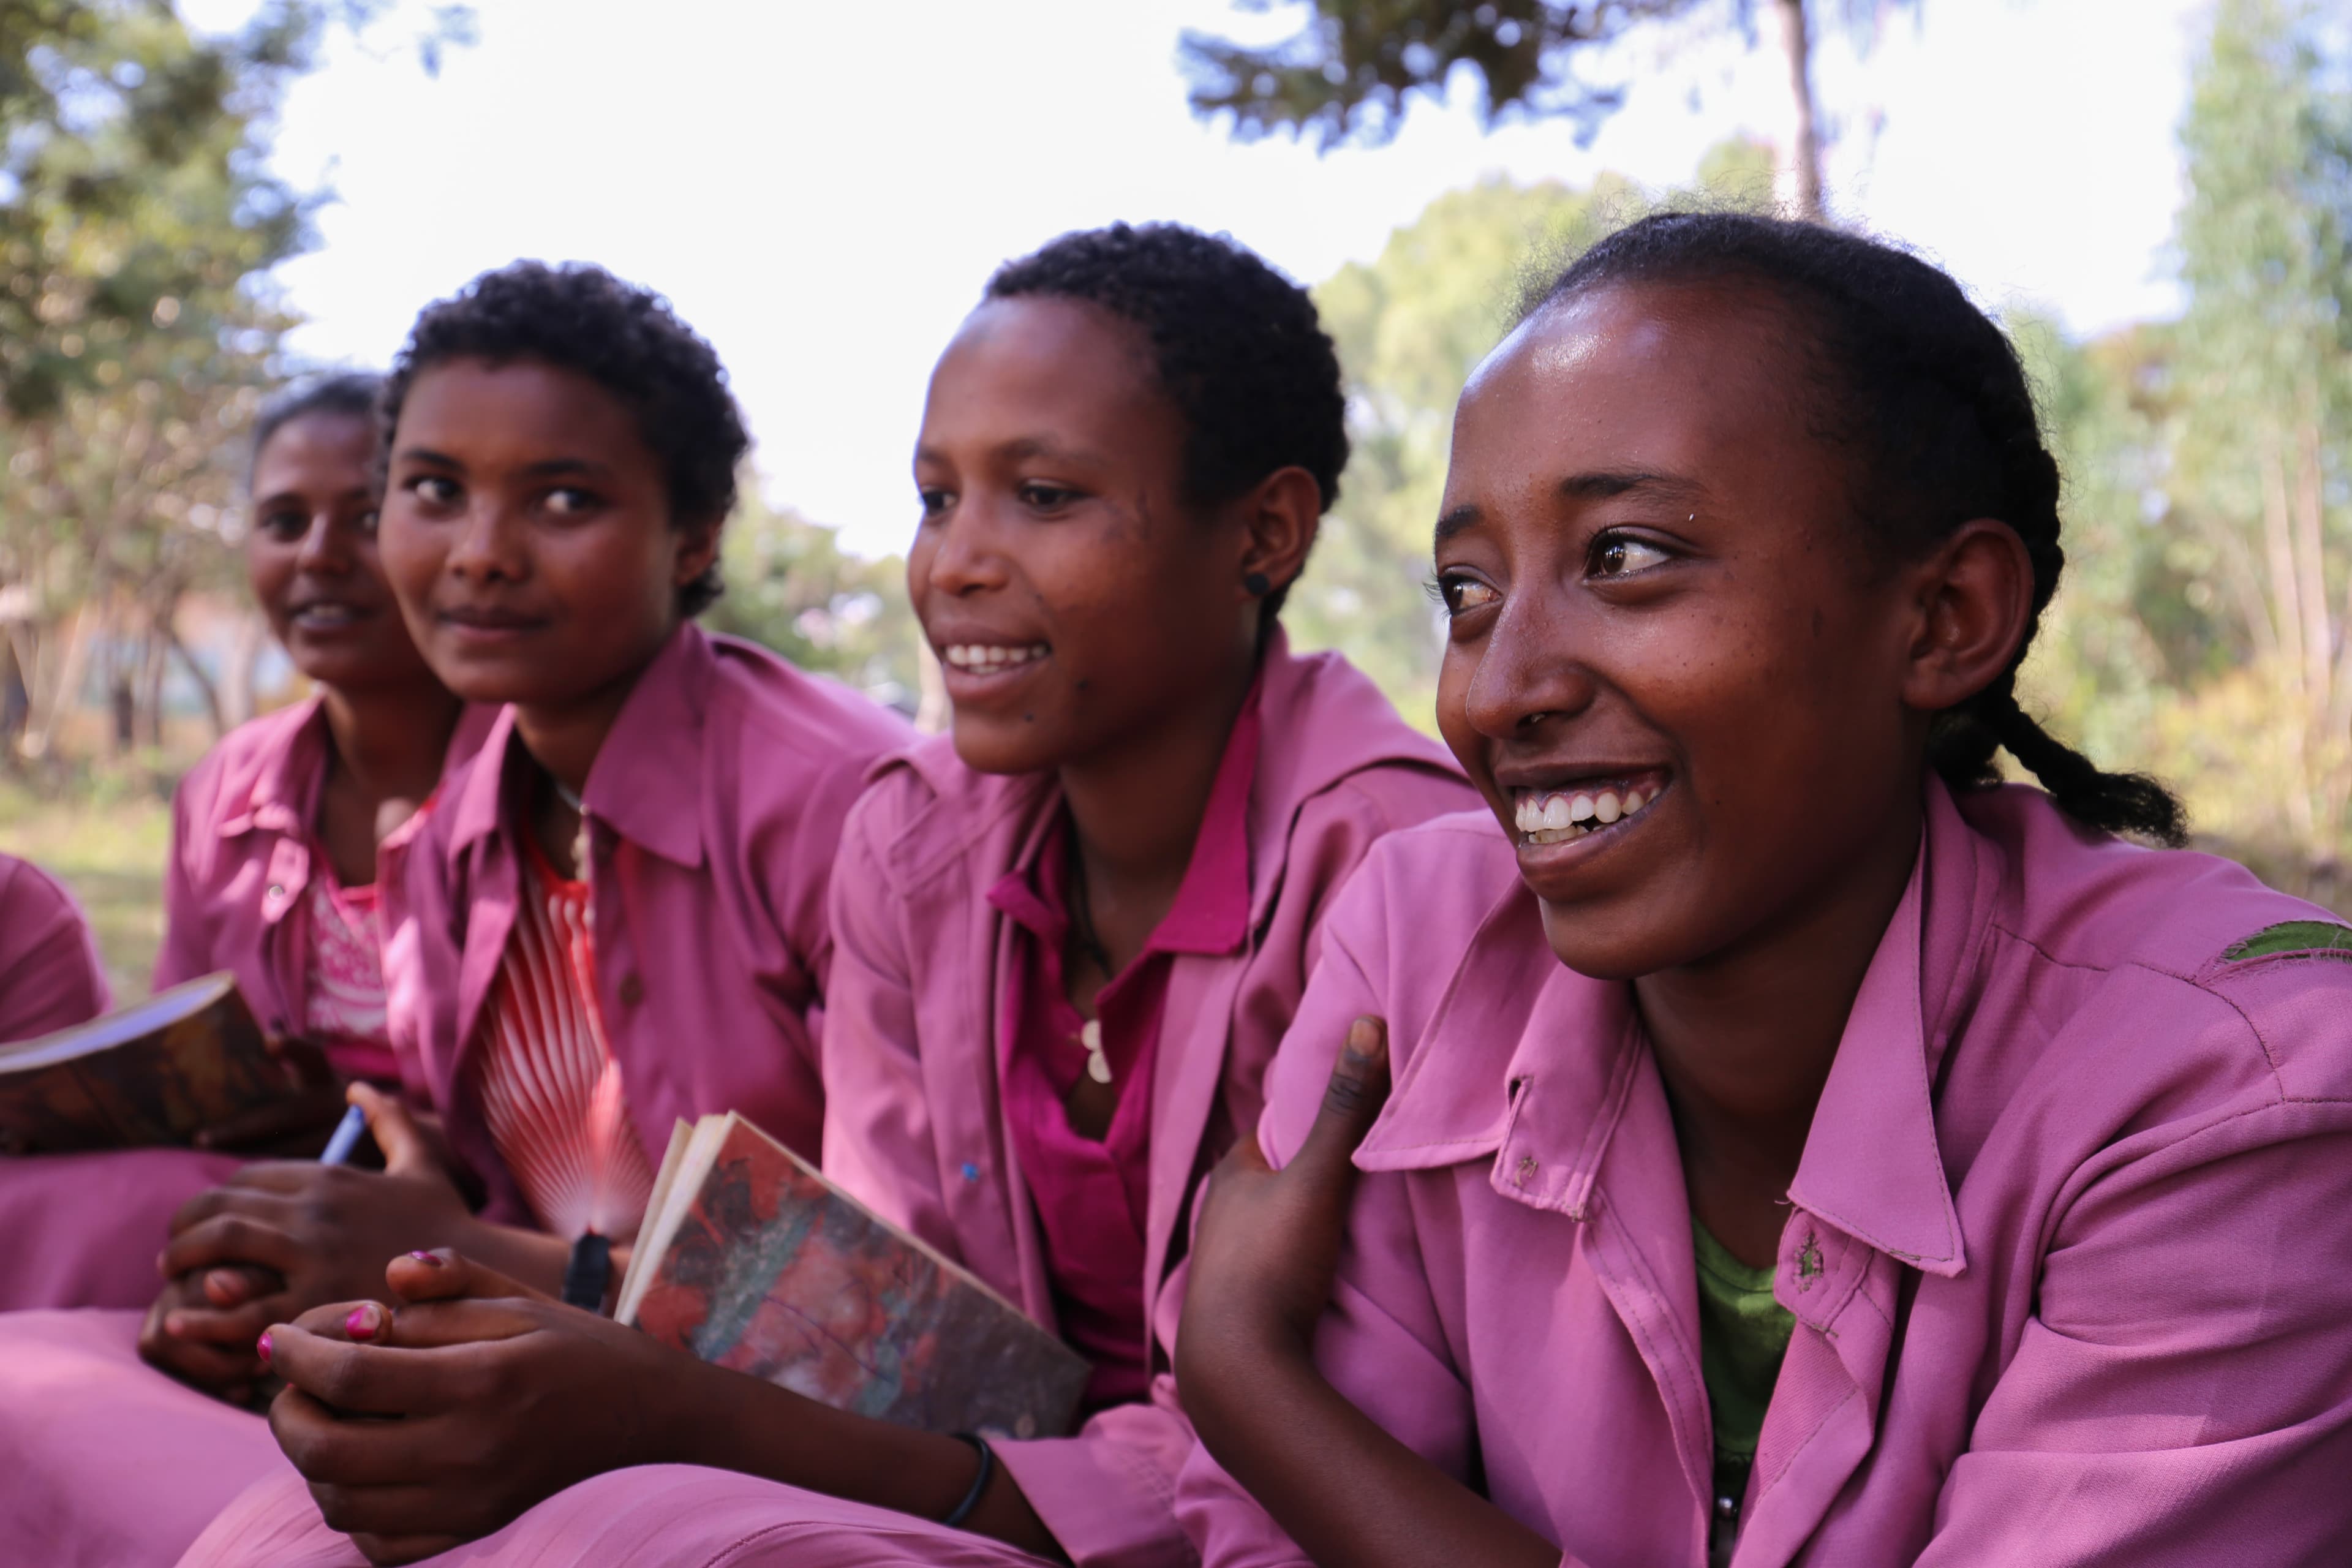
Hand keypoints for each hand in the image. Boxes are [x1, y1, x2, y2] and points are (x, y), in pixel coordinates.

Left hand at [139, 1085, 475, 1396]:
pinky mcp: (314, 1304)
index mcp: (331, 1178)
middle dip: (183, 1229)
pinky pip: (239, 1308)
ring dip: (182, 1263)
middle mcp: (314, 1210)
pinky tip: (184, 1323)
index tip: (198, 1219)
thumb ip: (388, 1122)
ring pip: (218, 1248)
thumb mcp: (421, 1163)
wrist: (478, 1278)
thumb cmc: (446, 1223)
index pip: (245, 1178)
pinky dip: (204, 1317)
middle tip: (170, 1252)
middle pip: (220, 1208)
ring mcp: (312, 1256)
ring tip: (172, 1282)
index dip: (210, 1198)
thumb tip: (359, 1088)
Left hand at [263, 1250, 690, 1564]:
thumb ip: (446, 1279)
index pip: (351, 1376)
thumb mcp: (517, 1296)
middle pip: (327, 1451)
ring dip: (310, 1461)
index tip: (281, 1336)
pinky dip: (350, 1509)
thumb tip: (383, 1282)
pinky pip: (377, 1542)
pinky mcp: (471, 1530)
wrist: (643, 1414)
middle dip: (287, 1412)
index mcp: (481, 1379)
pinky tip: (363, 1469)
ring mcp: (469, 1501)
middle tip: (292, 1382)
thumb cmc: (574, 1345)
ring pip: (340, 1502)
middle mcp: (470, 1450)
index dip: (297, 1355)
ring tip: (325, 1420)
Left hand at [1180, 1016, 1391, 1369]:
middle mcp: (1217, 1213)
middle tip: (1361, 1170)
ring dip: (1303, 1222)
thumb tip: (1367, 1023)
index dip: (1312, 1121)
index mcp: (1230, 1174)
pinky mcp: (1235, 1306)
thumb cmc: (1272, 1263)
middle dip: (1310, 1172)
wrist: (1238, 1368)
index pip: (1274, 1130)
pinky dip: (1297, 1261)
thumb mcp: (1318, 1179)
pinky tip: (1321, 1276)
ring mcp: (1223, 1264)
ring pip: (1272, 1225)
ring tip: (1350, 1225)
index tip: (1352, 1117)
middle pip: (1274, 1178)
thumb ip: (1345, 1109)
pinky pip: (1274, 1267)